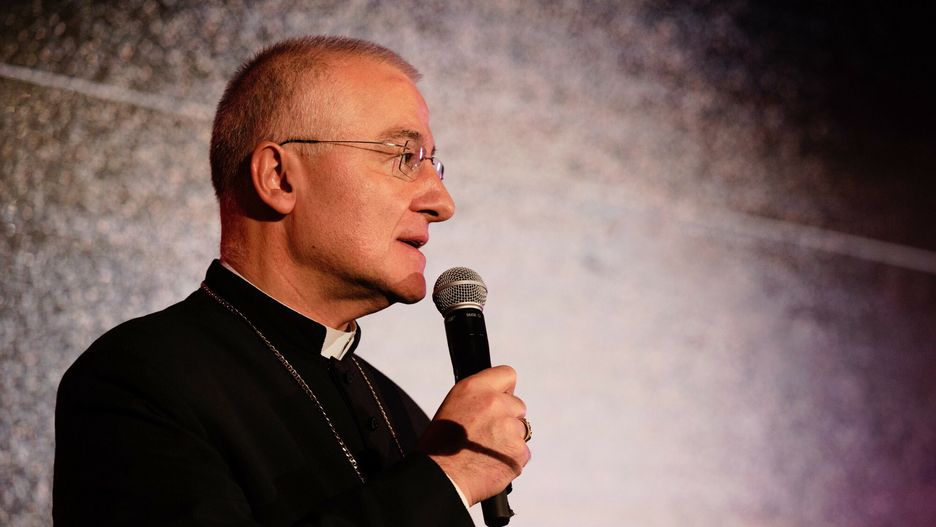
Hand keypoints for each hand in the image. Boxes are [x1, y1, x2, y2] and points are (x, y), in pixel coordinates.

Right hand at [418, 365, 530, 505]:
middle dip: (508, 418)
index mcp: (475, 388)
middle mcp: (494, 403)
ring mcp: (509, 427)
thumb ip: (478, 399)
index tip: (502, 399)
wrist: (441, 478)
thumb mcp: (453, 406)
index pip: (507, 374)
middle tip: (488, 434)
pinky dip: (510, 459)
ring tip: (486, 452)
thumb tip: (495, 402)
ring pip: (521, 430)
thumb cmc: (439, 447)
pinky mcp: (519, 450)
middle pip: (518, 406)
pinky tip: (491, 464)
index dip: (505, 390)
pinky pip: (522, 452)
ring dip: (509, 440)